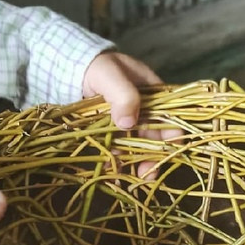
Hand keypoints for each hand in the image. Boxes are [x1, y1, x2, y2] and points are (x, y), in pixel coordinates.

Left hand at [83, 51, 179, 175]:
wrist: (72, 68)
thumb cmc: (97, 66)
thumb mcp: (111, 75)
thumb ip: (124, 95)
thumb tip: (129, 123)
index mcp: (154, 93)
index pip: (171, 117)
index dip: (172, 138)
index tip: (165, 155)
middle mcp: (145, 109)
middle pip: (156, 136)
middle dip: (152, 157)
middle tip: (145, 176)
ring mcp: (129, 120)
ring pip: (137, 145)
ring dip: (135, 162)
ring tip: (128, 178)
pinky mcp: (113, 129)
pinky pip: (119, 147)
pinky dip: (117, 159)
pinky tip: (111, 171)